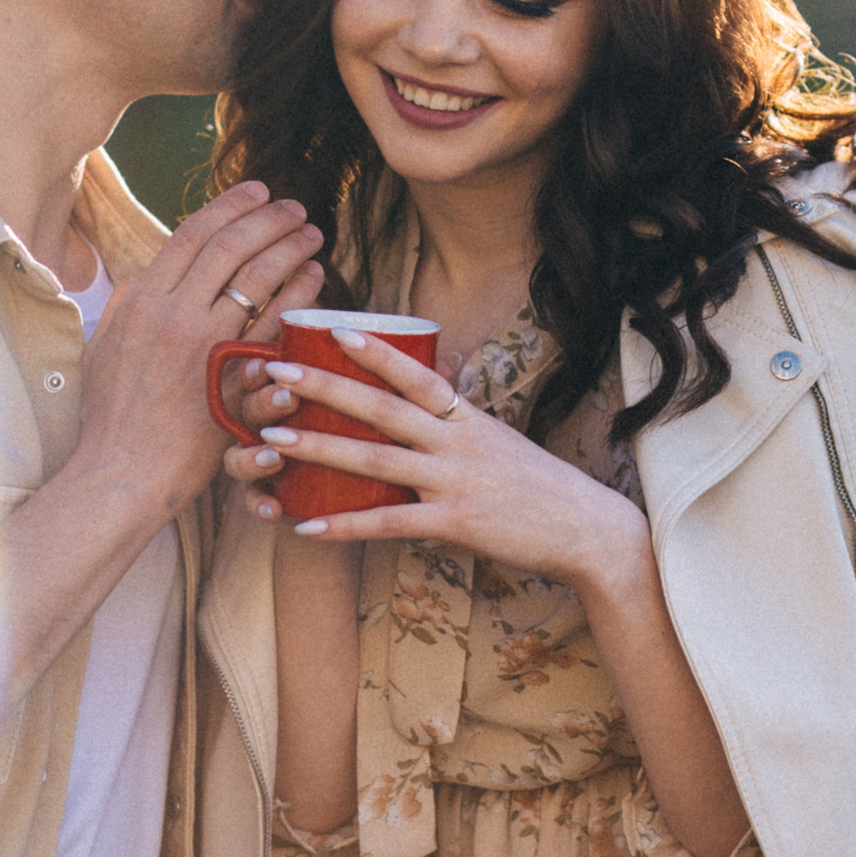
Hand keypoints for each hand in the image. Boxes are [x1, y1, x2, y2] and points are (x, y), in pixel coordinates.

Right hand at [73, 183, 326, 507]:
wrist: (119, 472)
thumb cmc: (110, 417)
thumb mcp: (104, 348)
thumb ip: (126, 308)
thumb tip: (143, 278)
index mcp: (139, 299)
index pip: (191, 234)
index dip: (229, 207)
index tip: (257, 192)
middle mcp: (170, 313)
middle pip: (229, 245)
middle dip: (268, 218)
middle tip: (295, 208)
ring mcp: (201, 344)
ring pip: (255, 277)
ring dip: (289, 248)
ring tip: (312, 235)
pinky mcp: (228, 377)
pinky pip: (273, 322)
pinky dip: (298, 293)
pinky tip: (316, 278)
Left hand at [225, 329, 649, 591]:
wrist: (584, 529)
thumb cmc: (535, 483)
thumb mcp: (496, 435)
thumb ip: (457, 410)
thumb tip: (433, 371)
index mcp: (465, 415)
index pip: (414, 372)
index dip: (373, 349)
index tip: (331, 327)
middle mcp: (457, 440)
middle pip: (381, 408)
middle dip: (324, 387)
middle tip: (275, 371)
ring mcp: (455, 481)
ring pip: (375, 460)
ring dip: (319, 447)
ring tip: (271, 439)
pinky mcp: (455, 523)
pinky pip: (389, 523)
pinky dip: (345, 526)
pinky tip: (306, 527)